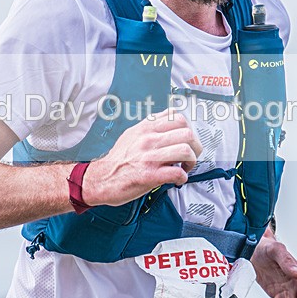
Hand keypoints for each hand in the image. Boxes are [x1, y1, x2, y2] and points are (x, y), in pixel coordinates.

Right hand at [82, 109, 202, 206]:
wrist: (101, 179)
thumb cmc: (117, 160)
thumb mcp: (131, 134)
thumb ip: (150, 126)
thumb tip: (168, 120)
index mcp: (146, 128)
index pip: (178, 118)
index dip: (189, 130)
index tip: (187, 141)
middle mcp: (148, 139)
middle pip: (187, 133)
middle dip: (196, 147)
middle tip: (191, 156)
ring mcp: (149, 157)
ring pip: (185, 150)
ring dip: (191, 161)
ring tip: (185, 167)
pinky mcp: (149, 175)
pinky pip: (177, 173)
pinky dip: (183, 178)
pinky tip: (177, 179)